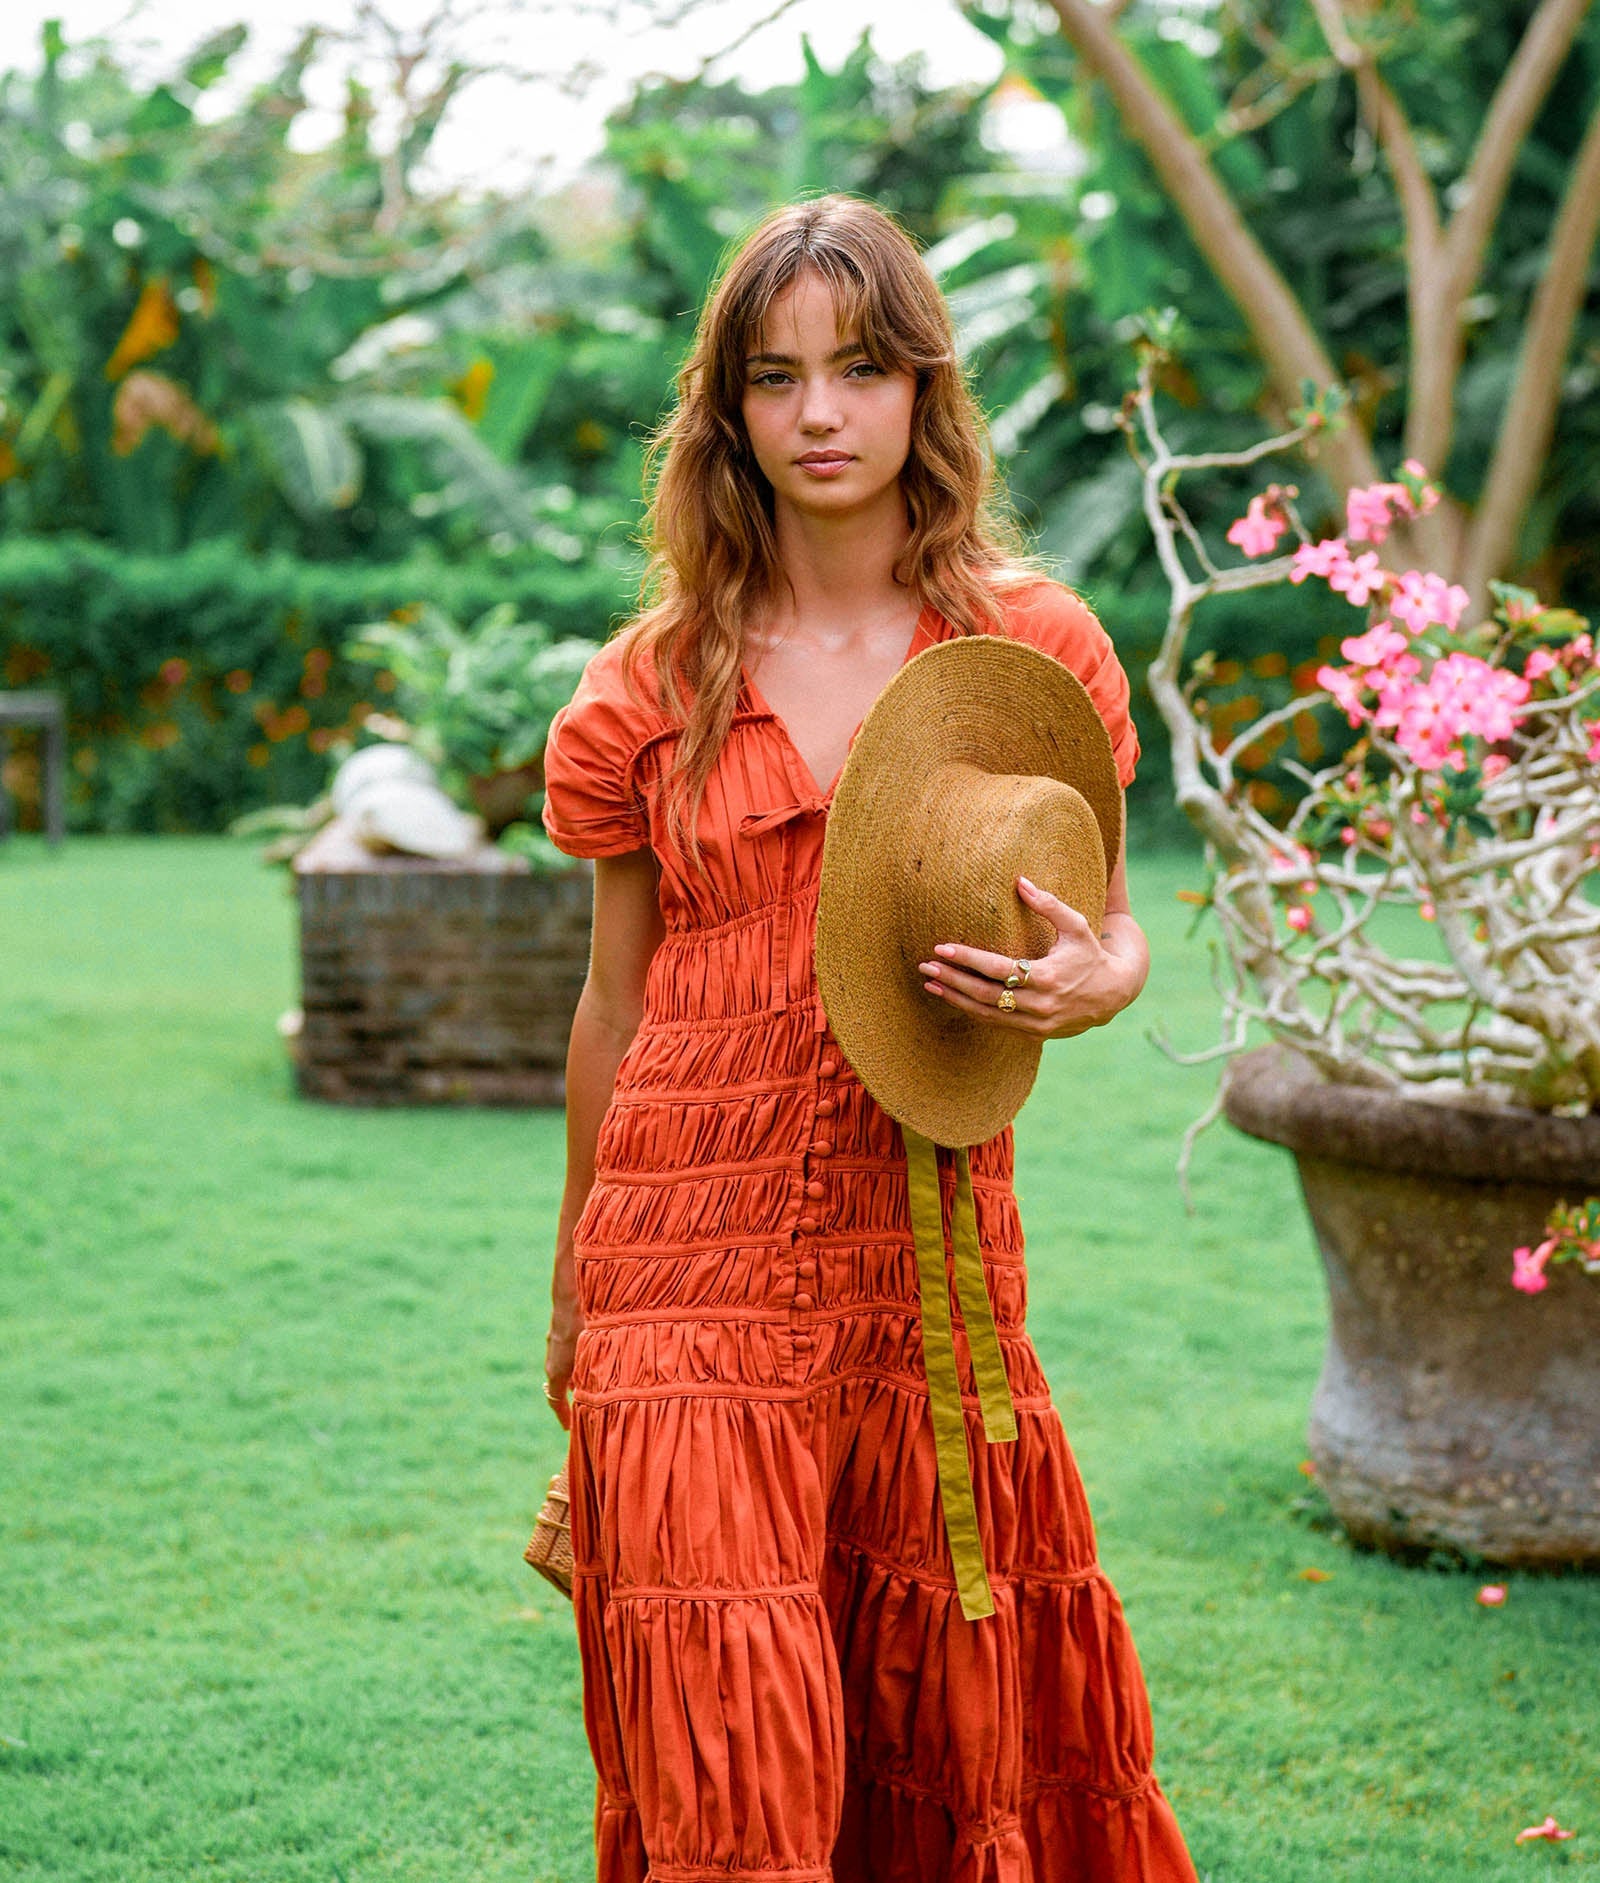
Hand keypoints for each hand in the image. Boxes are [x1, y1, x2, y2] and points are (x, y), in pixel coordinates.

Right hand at [544, 1268, 583, 1431]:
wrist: (571, 1293)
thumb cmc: (584, 1325)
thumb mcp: (591, 1355)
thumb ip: (593, 1376)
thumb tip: (598, 1395)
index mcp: (556, 1370)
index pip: (554, 1401)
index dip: (562, 1416)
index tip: (568, 1428)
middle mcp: (552, 1358)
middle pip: (558, 1386)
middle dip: (570, 1398)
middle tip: (582, 1408)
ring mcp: (553, 1343)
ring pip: (562, 1367)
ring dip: (574, 1378)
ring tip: (589, 1384)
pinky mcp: (558, 1330)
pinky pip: (565, 1352)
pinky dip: (575, 1360)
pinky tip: (590, 1356)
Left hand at [915, 875, 1140, 1040]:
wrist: (1113, 995)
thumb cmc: (1090, 954)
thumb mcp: (1076, 926)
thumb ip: (1049, 904)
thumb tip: (1020, 881)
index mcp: (1048, 977)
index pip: (998, 969)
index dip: (968, 958)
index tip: (943, 947)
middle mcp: (1040, 1005)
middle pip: (986, 994)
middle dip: (953, 980)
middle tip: (926, 966)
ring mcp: (1036, 1023)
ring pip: (987, 1014)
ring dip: (955, 999)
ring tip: (930, 984)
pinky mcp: (1033, 1034)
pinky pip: (996, 1024)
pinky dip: (972, 1011)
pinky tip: (952, 997)